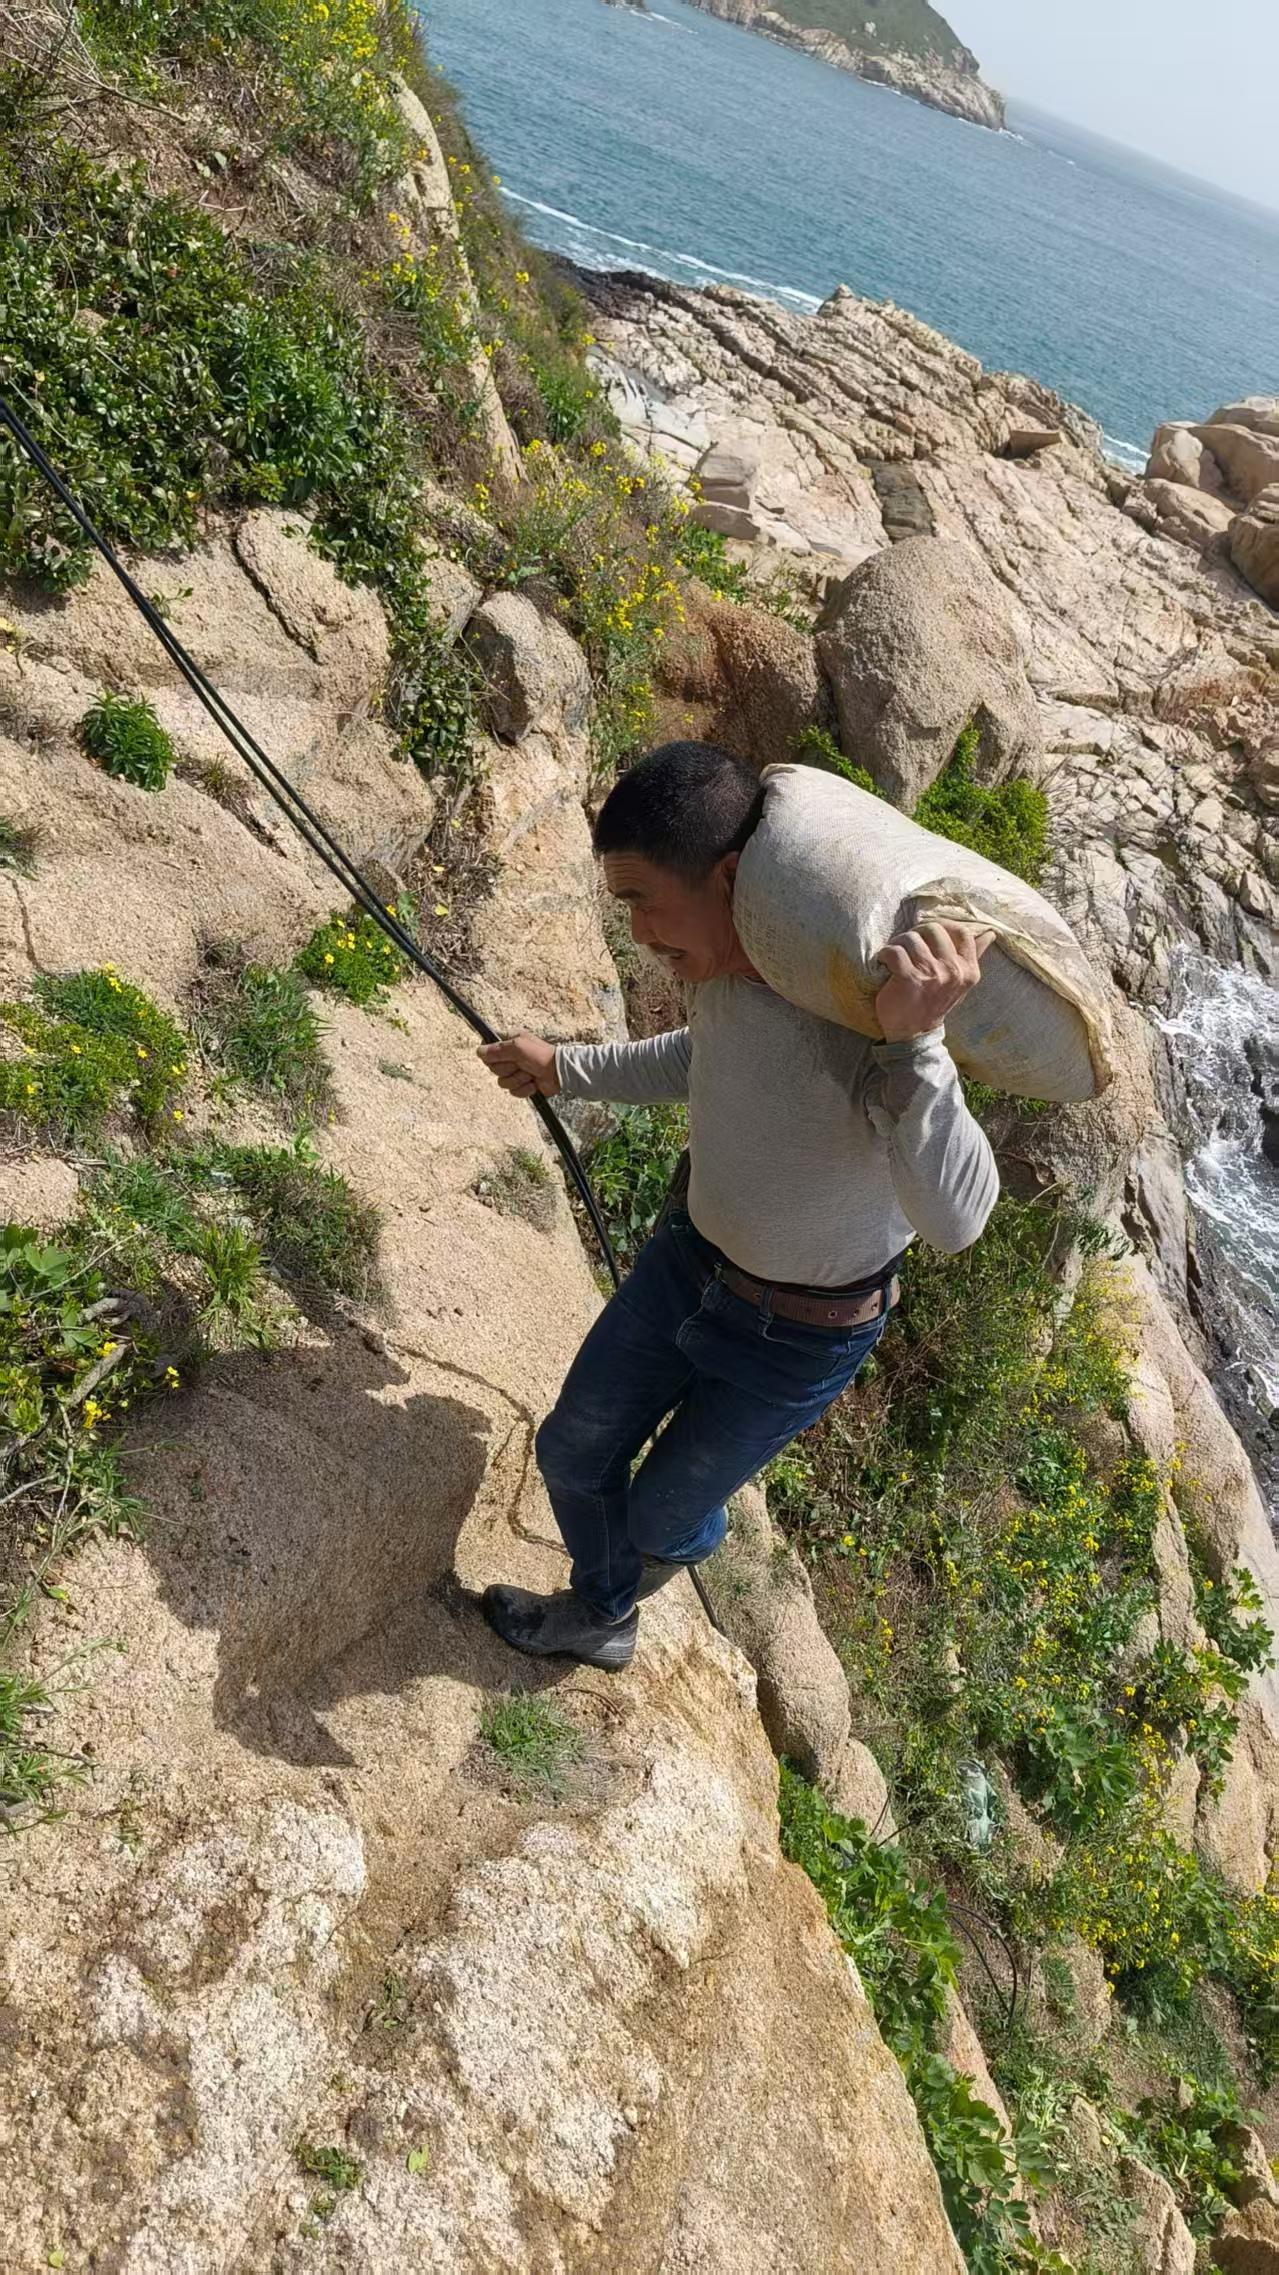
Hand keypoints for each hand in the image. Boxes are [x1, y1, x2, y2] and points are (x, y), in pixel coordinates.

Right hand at [477, 1032, 561, 1097]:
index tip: (500, 1057)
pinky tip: (533, 1083)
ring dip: (518, 1079)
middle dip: (508, 1069)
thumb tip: (479, 1051)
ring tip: (530, 1074)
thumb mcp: (518, 1048)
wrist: (559, 1073)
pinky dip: (524, 1089)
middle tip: (521, 1064)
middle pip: (493, 1068)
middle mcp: (510, 1055)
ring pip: (502, 1081)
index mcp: (509, 1041)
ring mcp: (515, 1071)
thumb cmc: (541, 1056)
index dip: (491, 1055)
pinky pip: (513, 1091)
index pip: (487, 1049)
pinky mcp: (521, 1084)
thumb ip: (497, 1050)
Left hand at [874, 921, 994, 1042]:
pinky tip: (885, 962)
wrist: (914, 1034)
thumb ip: (974, 956)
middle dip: (916, 933)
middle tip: (908, 944)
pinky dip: (886, 954)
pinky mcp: (909, 979)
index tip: (928, 936)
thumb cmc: (935, 1003)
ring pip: (912, 938)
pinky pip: (895, 951)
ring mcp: (932, 975)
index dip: (943, 927)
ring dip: (898, 943)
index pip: (962, 932)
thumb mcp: (960, 982)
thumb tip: (990, 933)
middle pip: (933, 929)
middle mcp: (954, 971)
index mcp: (969, 970)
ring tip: (895, 955)